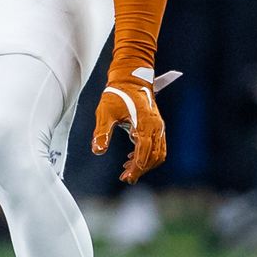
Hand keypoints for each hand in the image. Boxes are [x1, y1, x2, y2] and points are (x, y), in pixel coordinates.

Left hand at [93, 67, 178, 183]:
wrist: (130, 78)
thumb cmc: (116, 94)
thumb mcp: (105, 112)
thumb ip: (102, 132)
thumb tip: (98, 150)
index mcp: (145, 123)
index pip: (144, 152)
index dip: (136, 167)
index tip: (126, 177)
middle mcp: (156, 126)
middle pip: (154, 156)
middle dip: (140, 169)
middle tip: (125, 177)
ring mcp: (158, 126)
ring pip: (158, 153)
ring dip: (145, 164)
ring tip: (128, 170)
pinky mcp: (157, 126)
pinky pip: (158, 147)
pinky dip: (148, 156)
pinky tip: (132, 158)